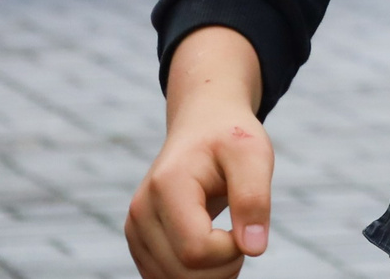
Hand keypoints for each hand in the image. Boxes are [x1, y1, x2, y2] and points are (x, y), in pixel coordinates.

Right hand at [126, 28, 271, 278]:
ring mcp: (135, 228)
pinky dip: (193, 275)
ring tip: (228, 240)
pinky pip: (163, 278)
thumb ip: (254, 199)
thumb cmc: (230, 138)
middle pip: (182, 271)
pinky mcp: (138, 241)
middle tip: (243, 234)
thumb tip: (254, 248)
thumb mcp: (254, 155)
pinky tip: (211, 249)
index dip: (231, 250)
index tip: (249, 226)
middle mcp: (140, 210)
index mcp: (167, 185)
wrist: (203, 125)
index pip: (196, 249)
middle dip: (224, 266)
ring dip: (210, 274)